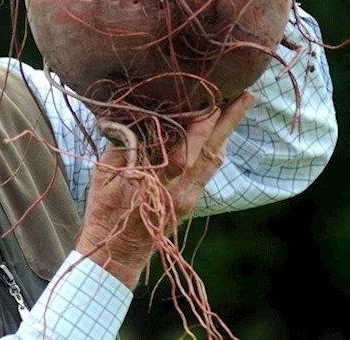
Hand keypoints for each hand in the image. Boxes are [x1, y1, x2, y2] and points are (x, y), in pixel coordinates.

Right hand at [76, 91, 254, 288]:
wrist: (116, 254)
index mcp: (155, 184)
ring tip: (240, 106)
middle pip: (210, 152)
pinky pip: (208, 170)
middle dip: (227, 121)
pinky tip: (222, 133)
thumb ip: (123, 146)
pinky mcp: (190, 202)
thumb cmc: (104, 213)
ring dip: (227, 132)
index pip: (184, 149)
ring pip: (214, 160)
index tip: (209, 98)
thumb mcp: (103, 175)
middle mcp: (180, 192)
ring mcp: (188, 199)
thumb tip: (135, 115)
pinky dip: (216, 147)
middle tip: (245, 95)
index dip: (199, 124)